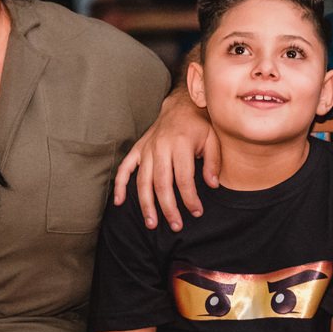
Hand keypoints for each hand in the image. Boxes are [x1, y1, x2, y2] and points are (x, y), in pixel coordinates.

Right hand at [113, 92, 217, 231]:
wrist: (181, 106)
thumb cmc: (199, 125)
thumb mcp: (213, 139)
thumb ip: (213, 162)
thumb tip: (212, 185)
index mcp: (180, 144)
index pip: (184, 179)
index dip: (190, 198)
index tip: (196, 212)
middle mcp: (160, 147)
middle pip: (162, 183)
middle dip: (168, 208)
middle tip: (176, 225)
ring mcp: (146, 149)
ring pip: (142, 181)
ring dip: (146, 204)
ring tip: (151, 224)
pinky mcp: (138, 149)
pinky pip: (124, 168)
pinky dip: (119, 185)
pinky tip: (119, 202)